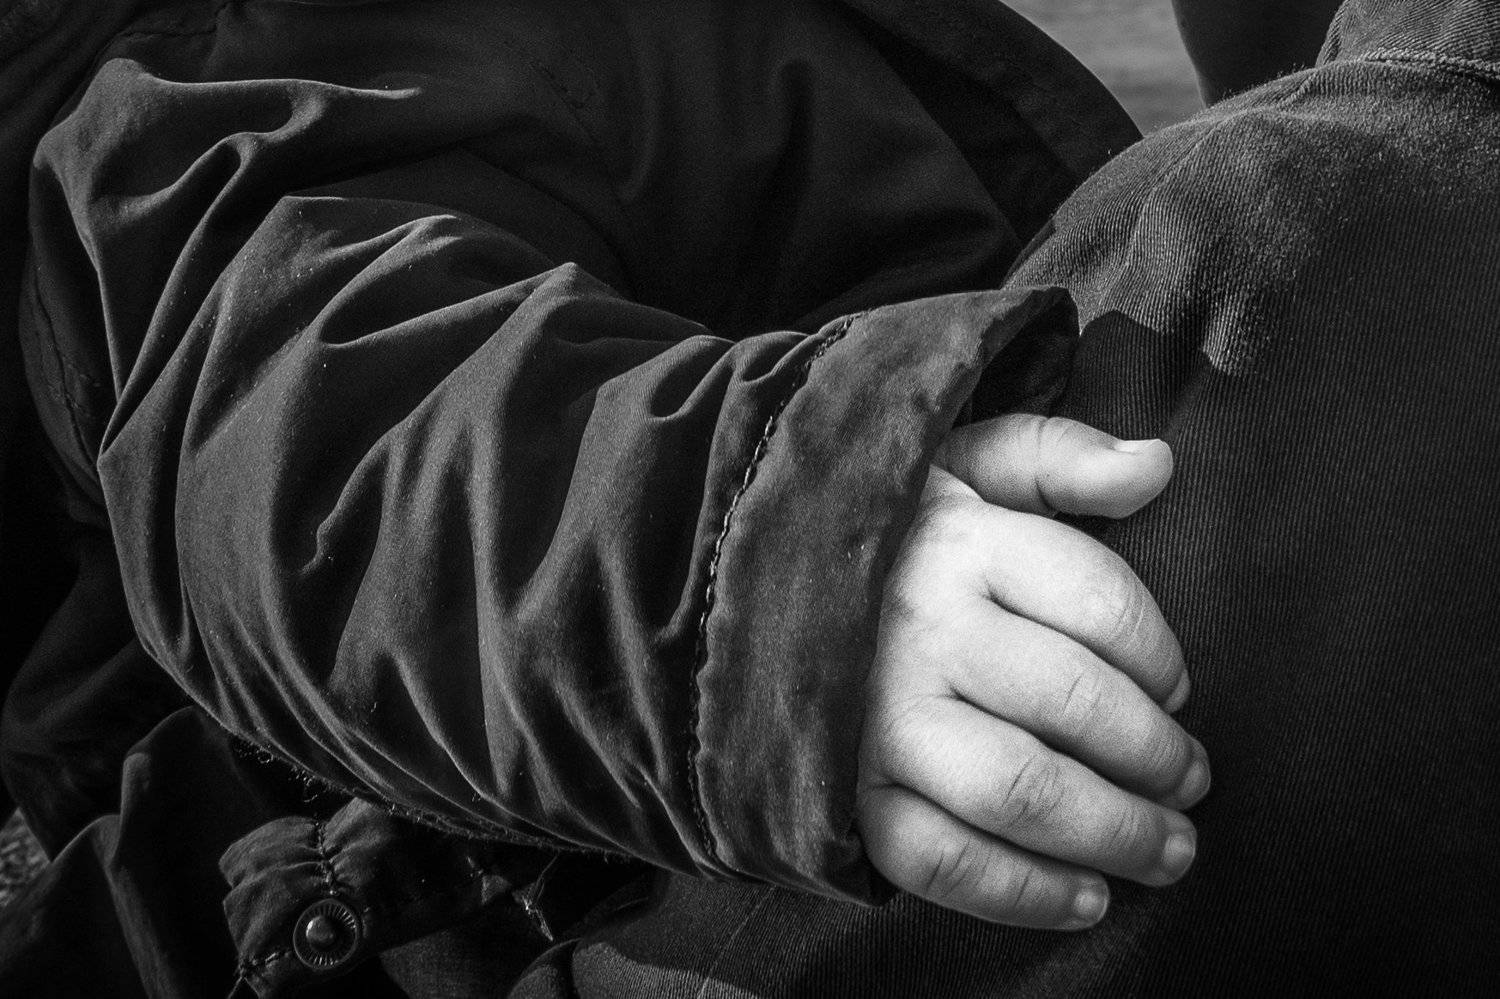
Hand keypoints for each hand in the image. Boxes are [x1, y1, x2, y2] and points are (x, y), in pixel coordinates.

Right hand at [857, 414, 1208, 928]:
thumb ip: (1056, 456)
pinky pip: (942, 859)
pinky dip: (1023, 893)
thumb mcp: (957, 466)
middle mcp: (916, 627)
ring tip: (1168, 850)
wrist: (733, 594)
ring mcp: (874, 716)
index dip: (1161, 657)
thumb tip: (1158, 465)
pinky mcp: (843, 792)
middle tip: (1193, 783)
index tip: (1180, 691)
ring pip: (1018, 789)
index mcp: (955, 538)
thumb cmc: (880, 534)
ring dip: (1113, 832)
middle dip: (1156, 756)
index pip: (1098, 603)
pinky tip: (1087, 901)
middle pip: (1072, 702)